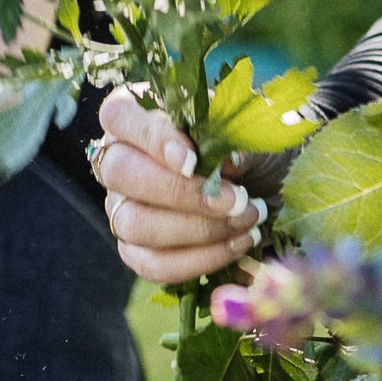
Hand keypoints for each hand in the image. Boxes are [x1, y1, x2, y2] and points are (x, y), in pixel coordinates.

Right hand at [96, 86, 263, 285]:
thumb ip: (231, 138)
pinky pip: (153, 264)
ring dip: (197, 229)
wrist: (263, 191)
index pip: (120, 116)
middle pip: (120, 173)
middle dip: (180, 192)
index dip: (152, 139)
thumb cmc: (246, 150)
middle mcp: (118, 161)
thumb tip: (225, 162)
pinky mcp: (136, 250)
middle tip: (236, 200)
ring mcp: (122, 208)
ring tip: (247, 221)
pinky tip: (237, 245)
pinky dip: (200, 260)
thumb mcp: (247, 131)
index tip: (193, 161)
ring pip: (134, 224)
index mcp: (135, 117)